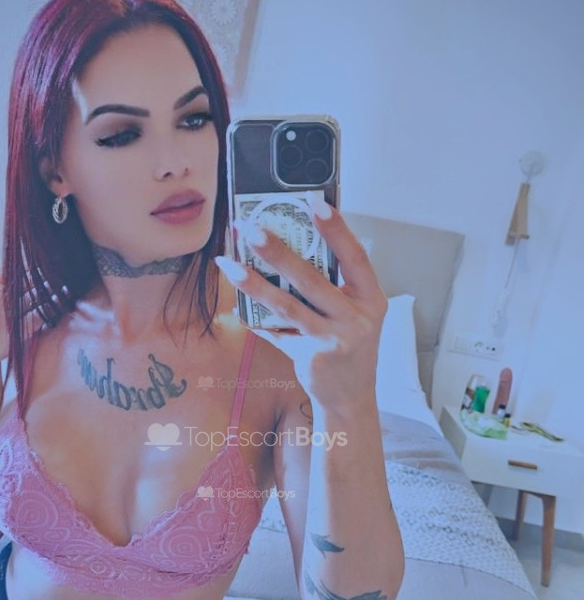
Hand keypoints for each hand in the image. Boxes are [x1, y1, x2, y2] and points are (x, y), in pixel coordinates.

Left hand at [216, 201, 386, 414]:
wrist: (350, 397)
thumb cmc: (348, 346)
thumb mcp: (352, 313)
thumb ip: (330, 286)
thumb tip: (287, 247)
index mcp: (371, 298)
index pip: (354, 256)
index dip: (336, 228)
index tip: (313, 201)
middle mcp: (357, 318)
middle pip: (312, 279)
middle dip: (277, 251)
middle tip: (250, 228)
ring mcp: (334, 340)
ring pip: (287, 306)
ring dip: (254, 283)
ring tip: (229, 265)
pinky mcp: (311, 357)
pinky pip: (277, 331)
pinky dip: (256, 318)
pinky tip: (238, 305)